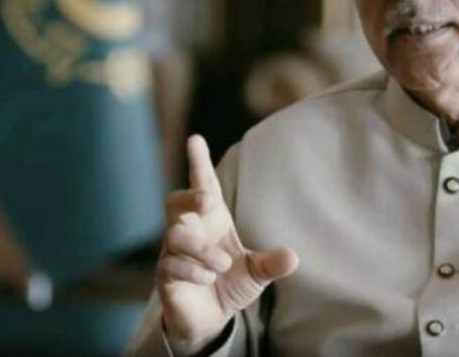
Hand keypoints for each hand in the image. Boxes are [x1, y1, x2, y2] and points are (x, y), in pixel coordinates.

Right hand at [156, 135, 298, 353]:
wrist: (210, 318)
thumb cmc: (229, 283)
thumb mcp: (256, 273)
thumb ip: (272, 263)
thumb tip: (293, 257)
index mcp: (212, 219)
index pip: (203, 185)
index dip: (198, 162)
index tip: (195, 139)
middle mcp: (189, 230)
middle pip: (176, 201)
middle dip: (189, 197)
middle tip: (207, 200)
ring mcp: (173, 251)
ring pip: (176, 235)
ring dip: (201, 249)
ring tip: (222, 264)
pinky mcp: (164, 274)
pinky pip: (171, 264)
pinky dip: (193, 270)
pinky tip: (208, 278)